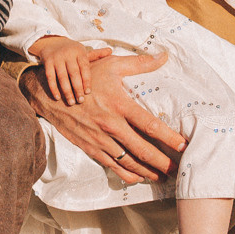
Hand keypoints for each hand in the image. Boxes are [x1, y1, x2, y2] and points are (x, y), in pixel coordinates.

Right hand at [20, 50, 180, 184]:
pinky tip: (138, 177)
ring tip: (162, 176)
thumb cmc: (85, 77)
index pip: (149, 125)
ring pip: (128, 162)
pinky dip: (127, 174)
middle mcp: (111, 125)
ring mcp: (100, 139)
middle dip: (162, 162)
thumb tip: (163, 56)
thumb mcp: (111, 65)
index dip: (168, 138)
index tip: (182, 146)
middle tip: (178, 169)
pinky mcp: (90, 147)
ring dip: (147, 171)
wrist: (52, 94)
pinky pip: (112, 165)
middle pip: (142, 150)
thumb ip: (139, 63)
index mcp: (119, 105)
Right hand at [30, 36, 102, 104]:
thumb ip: (96, 54)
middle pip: (74, 73)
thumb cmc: (72, 50)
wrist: (52, 41)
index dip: (86, 80)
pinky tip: (58, 97)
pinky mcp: (47, 62)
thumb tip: (110, 51)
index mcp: (79, 52)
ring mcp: (57, 58)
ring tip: (71, 102)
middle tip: (81, 101)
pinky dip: (53, 88)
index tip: (88, 92)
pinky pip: (50, 77)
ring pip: (62, 77)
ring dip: (66, 91)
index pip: (84, 67)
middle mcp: (68, 54)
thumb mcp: (83, 51)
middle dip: (77, 88)